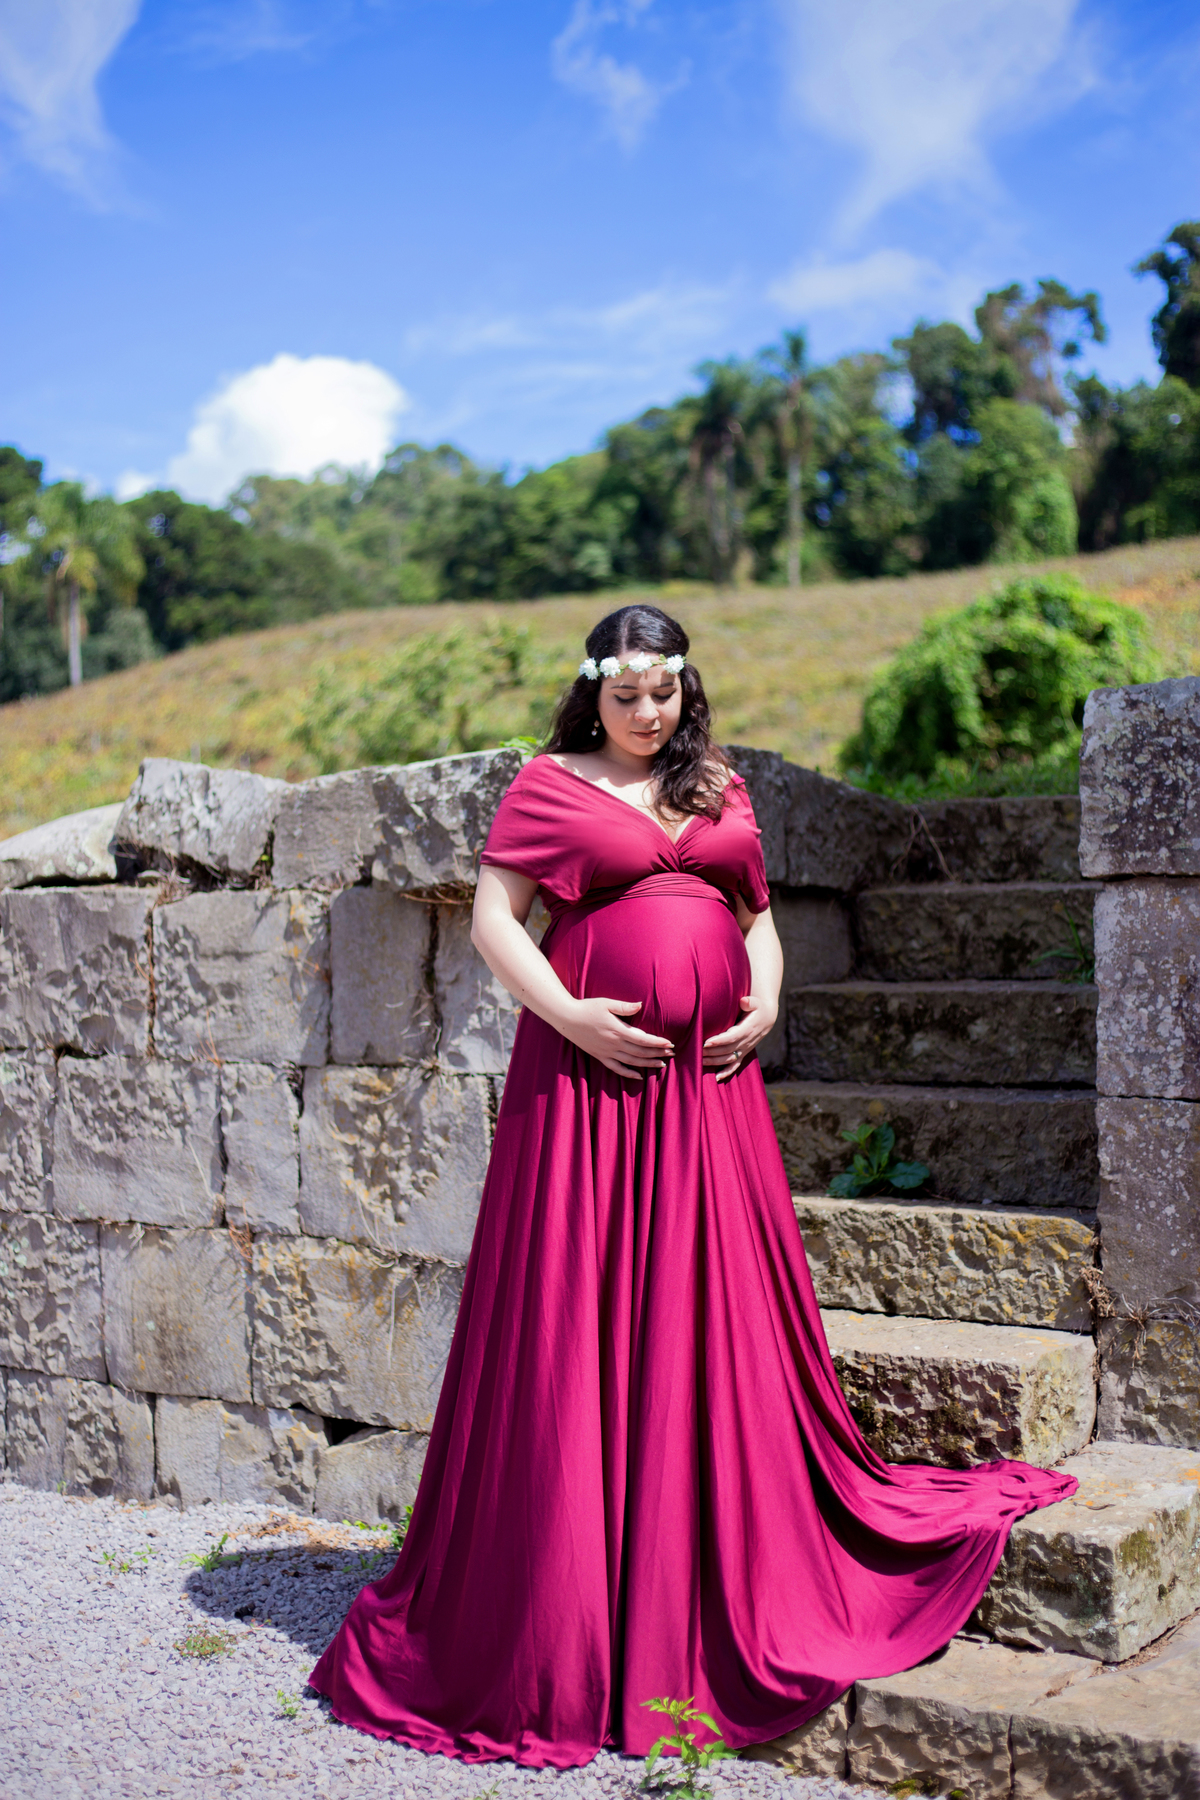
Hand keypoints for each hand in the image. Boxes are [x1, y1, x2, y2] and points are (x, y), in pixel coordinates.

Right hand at [559, 997, 674, 1080]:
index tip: (670, 1043)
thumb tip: (640, 1005)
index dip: (657, 1042)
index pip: (643, 1039)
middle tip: (672, 1053)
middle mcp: (614, 1044)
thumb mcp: (606, 1003)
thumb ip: (624, 1006)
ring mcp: (607, 1052)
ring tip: (662, 1064)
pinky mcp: (600, 1056)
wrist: (567, 1018)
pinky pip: (616, 1069)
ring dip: (648, 1064)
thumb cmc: (587, 1008)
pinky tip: (639, 1076)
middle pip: (640, 1052)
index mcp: (617, 1030)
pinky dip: (628, 1074)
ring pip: (632, 1062)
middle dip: (658, 1053)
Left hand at [703, 995, 776, 1081]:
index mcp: (747, 1029)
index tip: (706, 1042)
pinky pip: (735, 1066)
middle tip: (696, 1051)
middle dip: (711, 1052)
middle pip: (727, 1050)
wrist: (767, 1018)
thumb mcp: (756, 1002)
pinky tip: (716, 1078)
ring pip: (728, 1059)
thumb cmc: (758, 1008)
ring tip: (699, 1061)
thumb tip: (744, 1001)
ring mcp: (744, 1050)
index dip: (719, 1041)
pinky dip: (726, 1072)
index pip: (732, 1037)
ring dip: (714, 1061)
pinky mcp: (743, 1054)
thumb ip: (750, 1002)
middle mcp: (746, 1042)